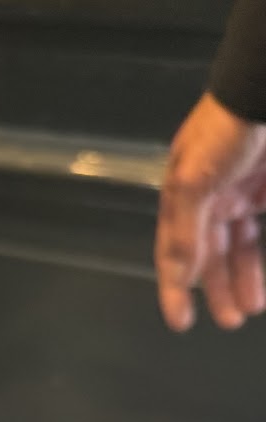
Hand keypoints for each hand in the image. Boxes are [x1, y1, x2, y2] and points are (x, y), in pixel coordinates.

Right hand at [156, 92, 265, 330]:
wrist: (263, 88)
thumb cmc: (225, 129)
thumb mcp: (193, 181)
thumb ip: (185, 232)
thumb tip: (178, 276)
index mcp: (183, 199)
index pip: (175, 254)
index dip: (176, 289)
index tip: (181, 322)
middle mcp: (210, 200)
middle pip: (212, 254)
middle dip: (220, 288)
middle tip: (232, 320)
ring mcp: (242, 193)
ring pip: (242, 245)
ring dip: (246, 276)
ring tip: (255, 305)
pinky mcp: (265, 187)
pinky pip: (260, 228)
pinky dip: (261, 253)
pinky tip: (265, 276)